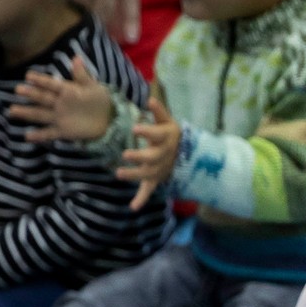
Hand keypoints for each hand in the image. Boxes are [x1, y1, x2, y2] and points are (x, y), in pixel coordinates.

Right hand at [11, 55, 114, 141]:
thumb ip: (83, 75)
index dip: (41, 80)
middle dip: (31, 94)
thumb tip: (77, 57)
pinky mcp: (64, 131)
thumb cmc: (101, 101)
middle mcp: (59, 104)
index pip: (52, 84)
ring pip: (40, 114)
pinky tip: (27, 136)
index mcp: (67, 91)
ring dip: (27, 113)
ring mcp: (60, 118)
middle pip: (43, 98)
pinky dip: (39, 135)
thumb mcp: (93, 88)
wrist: (110, 120)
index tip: (28, 76)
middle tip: (18, 89)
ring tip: (12, 110)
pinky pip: (50, 133)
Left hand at [118, 92, 178, 209]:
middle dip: (139, 157)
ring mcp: (160, 169)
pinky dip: (142, 199)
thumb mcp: (168, 122)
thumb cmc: (170, 135)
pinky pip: (150, 189)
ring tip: (119, 174)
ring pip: (148, 173)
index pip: (156, 134)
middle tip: (125, 154)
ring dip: (135, 175)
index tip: (135, 128)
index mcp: (165, 139)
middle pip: (152, 157)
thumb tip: (149, 99)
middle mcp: (163, 155)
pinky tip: (133, 207)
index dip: (146, 131)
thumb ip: (159, 111)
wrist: (186, 155)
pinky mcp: (156, 178)